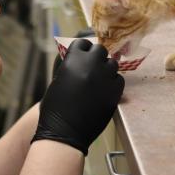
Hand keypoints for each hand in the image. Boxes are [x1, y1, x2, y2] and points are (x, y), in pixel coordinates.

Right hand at [32, 38, 124, 154]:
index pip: (83, 43)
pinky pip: (119, 79)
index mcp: (72, 59)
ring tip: (100, 79)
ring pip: (112, 63)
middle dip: (97, 57)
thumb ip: (72, 65)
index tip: (84, 56)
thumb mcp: (59, 79)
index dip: (84, 49)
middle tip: (93, 67)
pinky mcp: (114, 91)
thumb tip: (82, 58)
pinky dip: (113, 82)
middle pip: (100, 50)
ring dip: (106, 69)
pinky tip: (105, 90)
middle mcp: (90, 64)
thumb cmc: (55, 107)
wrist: (64, 131)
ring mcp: (104, 77)